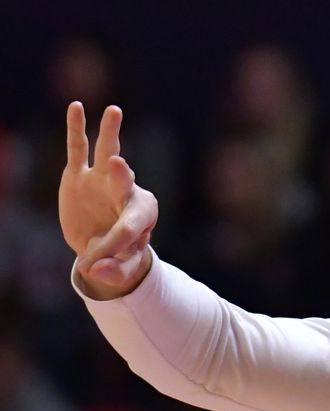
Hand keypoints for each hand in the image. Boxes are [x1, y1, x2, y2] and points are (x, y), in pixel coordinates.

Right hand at [59, 102, 157, 298]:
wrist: (104, 247)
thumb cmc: (119, 257)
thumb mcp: (122, 270)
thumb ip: (115, 272)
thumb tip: (94, 270)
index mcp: (143, 215)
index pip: (127, 228)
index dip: (110, 247)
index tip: (94, 265)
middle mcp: (126, 192)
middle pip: (125, 185)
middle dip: (121, 178)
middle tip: (119, 166)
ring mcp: (103, 180)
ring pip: (108, 155)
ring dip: (111, 134)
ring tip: (114, 112)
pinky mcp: (80, 175)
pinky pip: (78, 149)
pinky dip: (76, 129)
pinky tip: (76, 108)